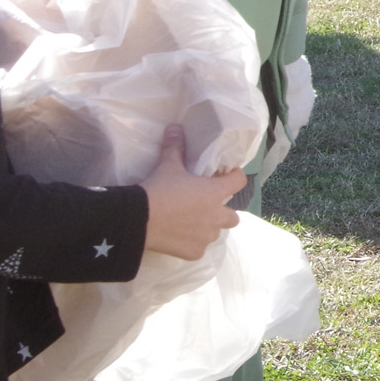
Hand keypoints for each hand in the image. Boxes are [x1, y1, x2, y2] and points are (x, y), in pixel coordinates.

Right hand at [140, 128, 245, 259]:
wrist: (140, 220)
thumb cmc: (160, 189)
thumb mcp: (168, 166)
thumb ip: (175, 148)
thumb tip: (175, 127)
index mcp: (215, 193)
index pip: (239, 182)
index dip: (235, 177)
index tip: (227, 174)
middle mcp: (216, 217)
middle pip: (233, 218)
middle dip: (224, 212)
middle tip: (207, 206)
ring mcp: (206, 237)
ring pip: (215, 233)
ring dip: (207, 228)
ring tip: (190, 223)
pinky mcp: (194, 253)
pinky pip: (199, 248)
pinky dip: (192, 243)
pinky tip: (179, 237)